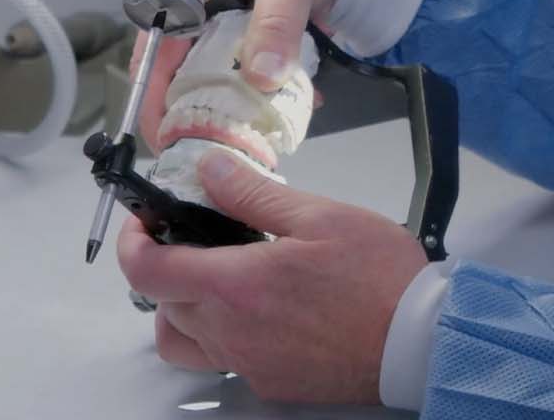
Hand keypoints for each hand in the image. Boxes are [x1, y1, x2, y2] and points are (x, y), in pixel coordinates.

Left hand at [117, 150, 427, 402]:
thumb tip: (209, 170)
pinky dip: (224, 334)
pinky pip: (224, 360)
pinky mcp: (271, 383)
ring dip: (185, 309)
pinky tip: (260, 311)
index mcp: (236, 285)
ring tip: (219, 282)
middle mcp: (231, 333)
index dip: (133, 242)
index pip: (147, 271)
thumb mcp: (320, 216)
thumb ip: (253, 194)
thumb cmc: (380, 280)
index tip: (145, 222)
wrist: (420, 342)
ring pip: (184, 341)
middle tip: (199, 239)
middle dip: (168, 267)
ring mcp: (249, 363)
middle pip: (163, 305)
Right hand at [130, 0, 365, 147]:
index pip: (154, 55)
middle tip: (213, 150)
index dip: (153, 99)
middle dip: (197, 114)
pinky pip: (253, 80)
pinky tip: (288, 112)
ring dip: (235, 111)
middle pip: (183, 77)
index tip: (166, 137)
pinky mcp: (256, 47)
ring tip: (251, 140)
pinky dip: (267, 98)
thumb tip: (261, 78)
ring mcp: (228, 35)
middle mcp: (199, 19)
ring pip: (219, 83)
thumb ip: (274, 24)